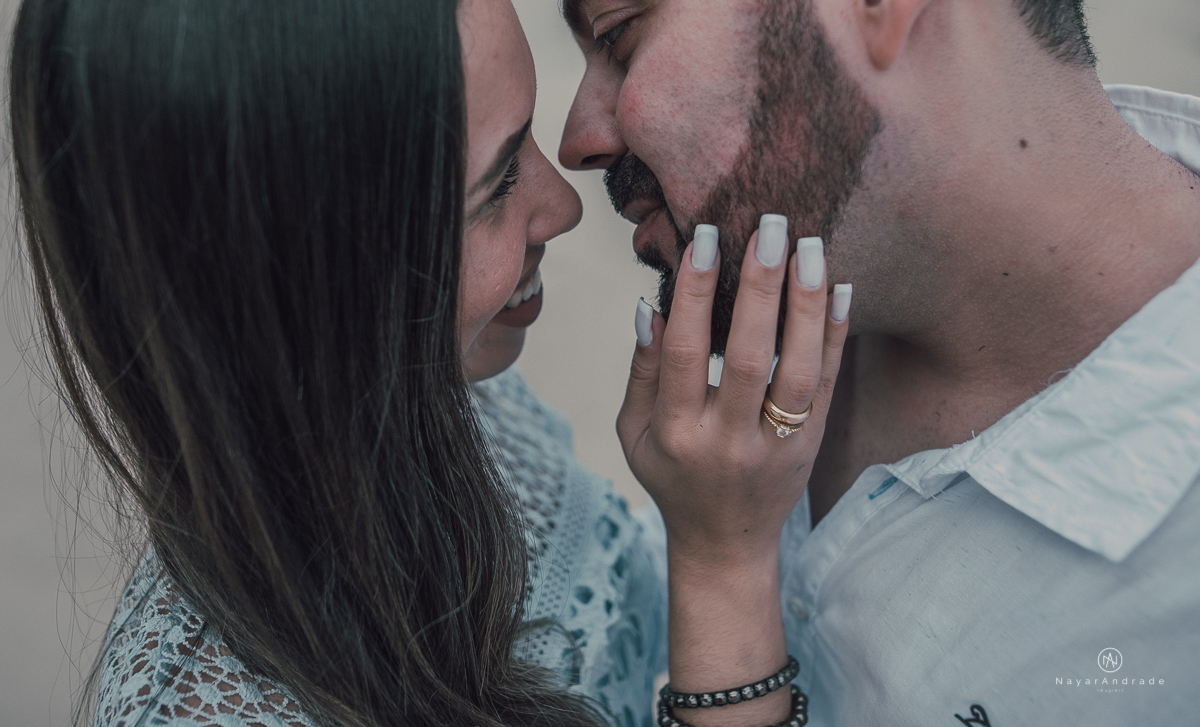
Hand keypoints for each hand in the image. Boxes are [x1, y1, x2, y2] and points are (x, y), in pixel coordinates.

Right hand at [619, 215, 850, 563]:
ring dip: (807, 305)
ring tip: (811, 246)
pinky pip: (829, 386)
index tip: (705, 237)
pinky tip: (840, 286)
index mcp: (677, 433)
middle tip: (770, 226)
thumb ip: (642, 371)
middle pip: (751, 357)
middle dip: (761, 287)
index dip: (696, 294)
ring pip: (800, 371)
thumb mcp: (634, 432)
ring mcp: (777, 446)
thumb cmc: (672, 475)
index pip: (688, 353)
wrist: (726, 542)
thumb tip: (651, 307)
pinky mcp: (811, 445)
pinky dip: (836, 335)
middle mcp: (730, 440)